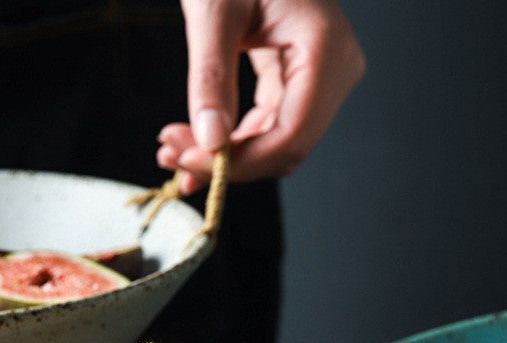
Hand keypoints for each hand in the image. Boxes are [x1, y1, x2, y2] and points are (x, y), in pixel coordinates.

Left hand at [157, 0, 364, 192]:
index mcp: (326, 48)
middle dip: (228, 161)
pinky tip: (197, 141)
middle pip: (286, 146)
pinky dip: (234, 139)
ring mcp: (322, 78)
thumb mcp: (213, 7)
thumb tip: (209, 142)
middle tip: (171, 155)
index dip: (243, 161)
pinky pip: (270, 126)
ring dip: (227, 156)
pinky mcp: (301, 81)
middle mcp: (335, 70)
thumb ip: (210, 77)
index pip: (292, 134)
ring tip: (174, 148)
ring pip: (277, 144)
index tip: (190, 163)